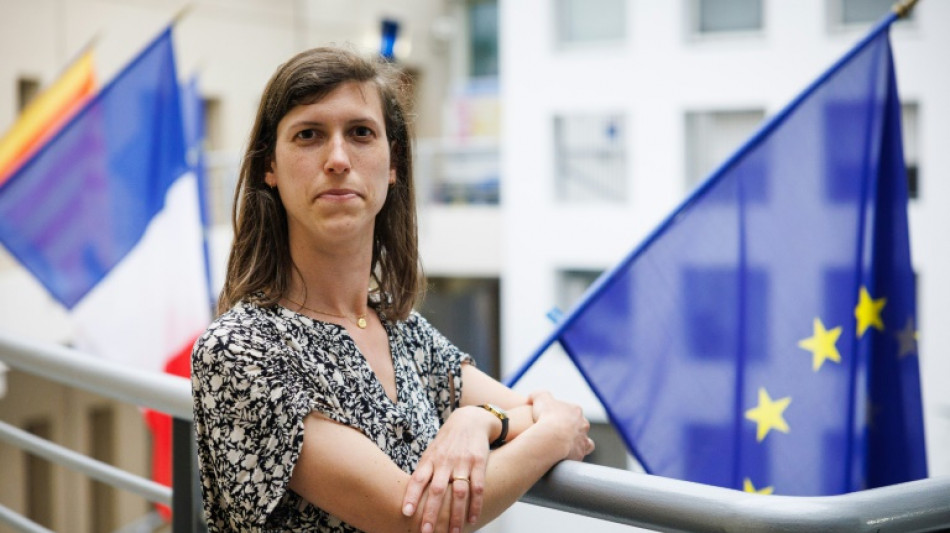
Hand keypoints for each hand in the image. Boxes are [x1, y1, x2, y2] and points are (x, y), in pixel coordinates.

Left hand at [402, 405, 493, 531]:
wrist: (470, 420)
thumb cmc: (447, 441)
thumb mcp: (432, 452)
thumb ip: (424, 471)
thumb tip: (410, 495)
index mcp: (430, 459)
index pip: (418, 479)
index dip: (412, 496)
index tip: (406, 512)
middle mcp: (445, 461)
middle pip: (437, 490)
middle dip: (432, 513)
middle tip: (427, 532)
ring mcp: (462, 462)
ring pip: (459, 493)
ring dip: (456, 515)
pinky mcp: (479, 462)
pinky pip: (478, 488)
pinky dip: (475, 505)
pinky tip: (472, 519)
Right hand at [528, 391, 594, 460]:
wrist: (552, 438)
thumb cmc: (546, 416)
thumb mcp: (539, 398)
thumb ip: (537, 395)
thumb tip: (531, 398)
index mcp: (576, 410)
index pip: (571, 411)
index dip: (560, 415)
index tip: (550, 420)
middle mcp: (583, 425)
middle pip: (579, 425)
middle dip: (571, 429)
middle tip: (556, 433)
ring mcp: (583, 440)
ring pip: (585, 441)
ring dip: (577, 442)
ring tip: (564, 446)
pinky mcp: (580, 454)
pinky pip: (579, 454)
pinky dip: (574, 455)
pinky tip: (564, 456)